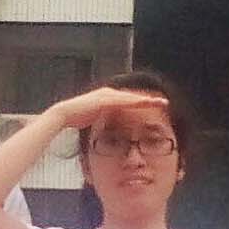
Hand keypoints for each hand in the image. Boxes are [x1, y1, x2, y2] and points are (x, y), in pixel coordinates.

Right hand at [47, 87, 168, 129]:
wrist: (64, 115)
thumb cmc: (76, 120)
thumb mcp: (95, 122)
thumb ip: (105, 124)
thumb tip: (111, 134)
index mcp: (109, 100)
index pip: (130, 102)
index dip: (143, 105)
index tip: (156, 108)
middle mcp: (109, 94)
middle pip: (134, 97)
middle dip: (149, 99)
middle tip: (165, 102)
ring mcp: (107, 94)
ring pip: (131, 97)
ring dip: (146, 98)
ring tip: (160, 101)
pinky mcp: (105, 97)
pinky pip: (124, 100)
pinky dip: (136, 101)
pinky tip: (146, 102)